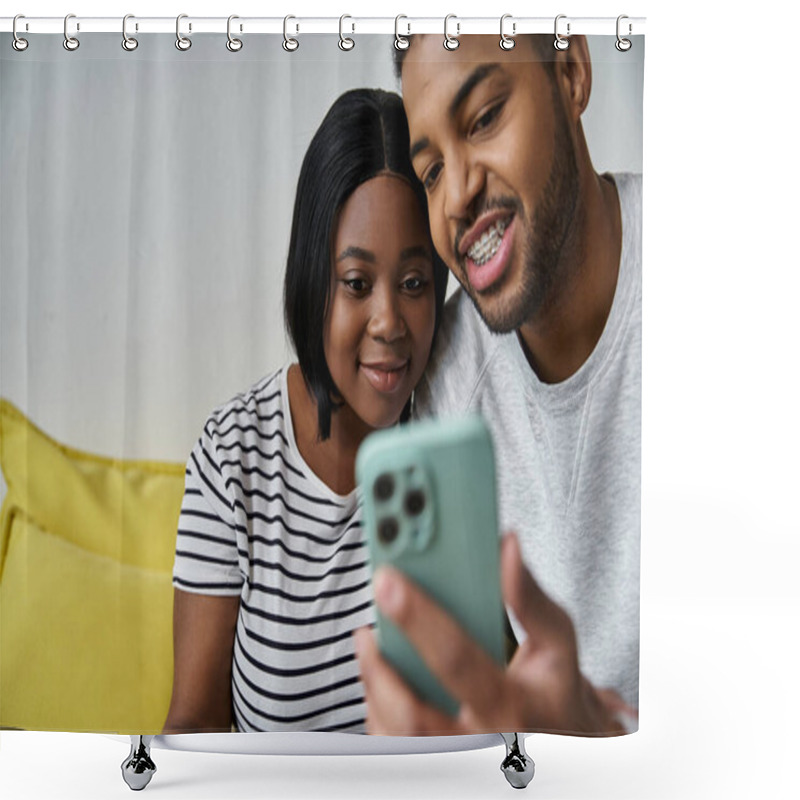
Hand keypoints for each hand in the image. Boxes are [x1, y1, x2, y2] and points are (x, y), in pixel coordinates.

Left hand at [354, 533, 635, 734]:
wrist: (567, 750)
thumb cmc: (557, 692)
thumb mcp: (557, 644)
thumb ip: (529, 598)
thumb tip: (504, 545)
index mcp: (514, 705)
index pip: (457, 660)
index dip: (419, 618)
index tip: (389, 580)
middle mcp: (483, 740)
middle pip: (413, 713)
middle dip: (379, 665)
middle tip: (366, 627)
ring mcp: (457, 761)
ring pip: (396, 736)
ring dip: (375, 687)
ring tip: (369, 644)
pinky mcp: (438, 765)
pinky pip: (393, 747)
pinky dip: (379, 710)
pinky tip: (380, 676)